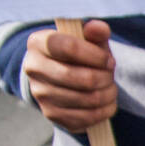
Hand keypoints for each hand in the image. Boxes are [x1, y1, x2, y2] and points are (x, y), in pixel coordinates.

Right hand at [24, 20, 116, 134]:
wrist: (62, 80)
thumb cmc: (78, 56)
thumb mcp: (86, 41)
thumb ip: (95, 33)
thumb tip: (101, 29)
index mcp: (38, 43)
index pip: (69, 47)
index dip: (96, 56)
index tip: (109, 60)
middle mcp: (33, 68)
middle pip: (83, 79)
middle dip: (106, 78)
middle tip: (111, 75)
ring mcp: (40, 94)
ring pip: (89, 99)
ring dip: (109, 94)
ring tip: (110, 87)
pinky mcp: (51, 114)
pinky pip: (89, 117)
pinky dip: (106, 110)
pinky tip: (107, 102)